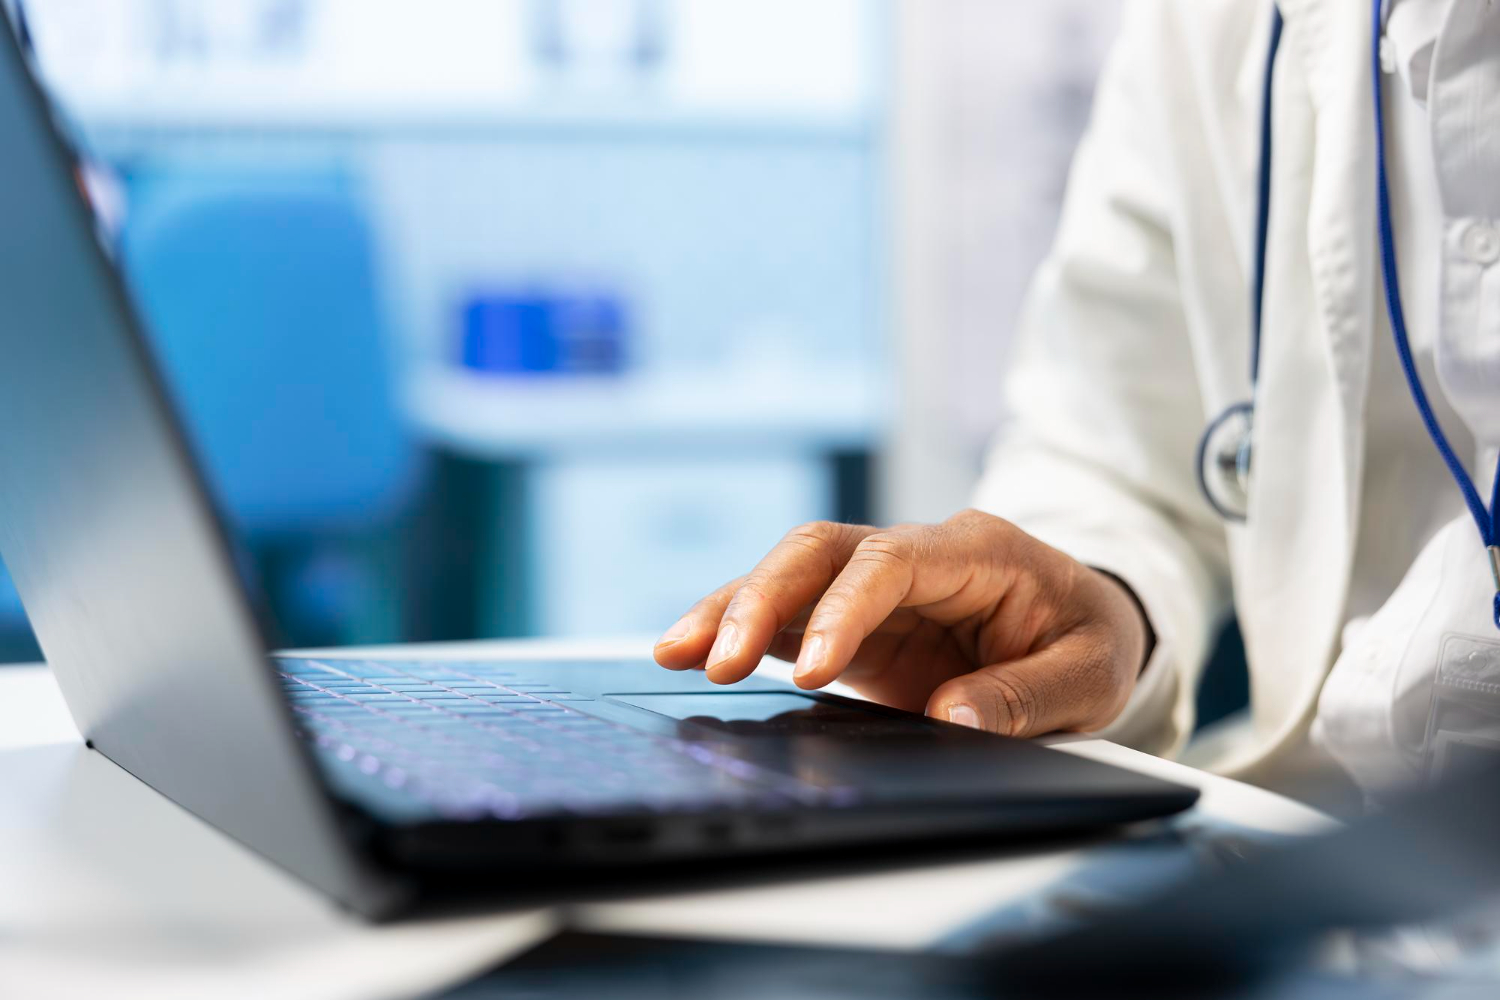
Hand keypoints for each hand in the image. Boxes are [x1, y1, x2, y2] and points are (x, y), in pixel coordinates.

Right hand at [652, 510, 1149, 735]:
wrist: (1080, 624)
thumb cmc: (1088, 638)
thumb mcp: (1090, 672)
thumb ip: (1029, 694)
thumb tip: (954, 718)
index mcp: (977, 551)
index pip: (893, 562)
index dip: (846, 609)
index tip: (816, 672)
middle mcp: (914, 556)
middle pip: (820, 552)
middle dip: (763, 599)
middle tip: (719, 659)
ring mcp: (876, 586)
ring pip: (789, 576)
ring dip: (731, 610)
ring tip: (675, 653)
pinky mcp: (852, 621)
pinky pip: (787, 616)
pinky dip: (740, 632)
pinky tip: (690, 655)